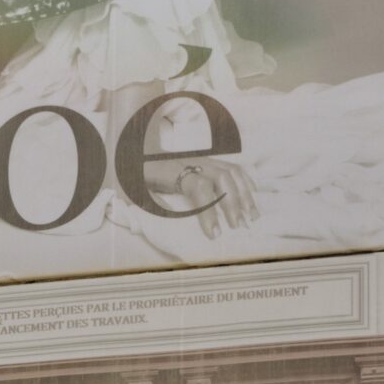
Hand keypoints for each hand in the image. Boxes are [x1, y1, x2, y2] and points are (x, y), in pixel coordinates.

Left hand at [141, 154, 256, 240]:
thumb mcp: (131, 189)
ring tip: (252, 216)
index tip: (215, 234)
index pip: (198, 187)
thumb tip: (142, 226)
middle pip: (221, 177)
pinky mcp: (207, 159)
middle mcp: (190, 161)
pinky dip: (245, 181)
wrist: (133, 149)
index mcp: (170, 170)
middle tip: (238, 227)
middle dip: (233, 203)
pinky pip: (232, 166)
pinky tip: (252, 196)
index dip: (209, 211)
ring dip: (244, 194)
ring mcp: (201, 158)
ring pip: (231, 171)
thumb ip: (139, 204)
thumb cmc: (133, 174)